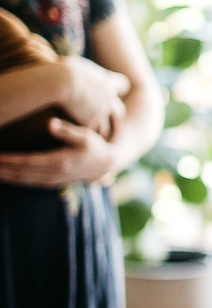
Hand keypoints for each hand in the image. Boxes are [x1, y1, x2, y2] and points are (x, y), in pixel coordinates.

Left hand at [0, 119, 117, 187]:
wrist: (104, 165)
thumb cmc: (93, 146)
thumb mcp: (85, 135)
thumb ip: (67, 130)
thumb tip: (51, 124)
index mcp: (59, 162)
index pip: (27, 162)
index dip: (9, 160)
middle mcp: (53, 174)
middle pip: (20, 173)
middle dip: (0, 169)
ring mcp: (51, 181)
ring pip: (21, 180)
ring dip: (4, 176)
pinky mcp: (50, 183)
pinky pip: (27, 183)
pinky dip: (12, 179)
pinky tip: (2, 174)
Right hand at [58, 55, 129, 139]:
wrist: (63, 82)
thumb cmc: (65, 69)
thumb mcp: (75, 64)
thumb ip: (79, 68)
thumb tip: (71, 65)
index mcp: (108, 82)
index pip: (122, 84)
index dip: (119, 87)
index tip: (117, 90)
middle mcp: (108, 98)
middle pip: (119, 110)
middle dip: (116, 115)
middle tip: (115, 121)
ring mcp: (101, 113)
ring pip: (107, 127)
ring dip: (103, 131)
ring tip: (100, 138)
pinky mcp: (90, 123)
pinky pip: (92, 134)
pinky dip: (88, 137)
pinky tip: (83, 142)